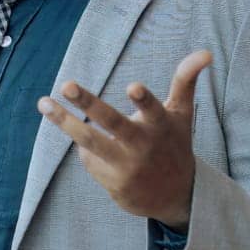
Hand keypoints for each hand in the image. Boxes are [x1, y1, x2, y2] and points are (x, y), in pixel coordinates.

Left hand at [36, 50, 213, 230]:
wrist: (177, 197)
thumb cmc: (174, 144)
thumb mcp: (182, 113)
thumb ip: (186, 80)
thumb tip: (206, 52)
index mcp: (161, 125)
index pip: (153, 109)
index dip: (143, 99)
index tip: (132, 87)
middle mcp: (143, 145)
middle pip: (111, 123)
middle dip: (88, 103)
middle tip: (66, 84)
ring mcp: (126, 166)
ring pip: (90, 141)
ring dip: (65, 122)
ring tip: (43, 103)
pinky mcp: (113, 183)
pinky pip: (89, 159)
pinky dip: (86, 149)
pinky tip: (93, 147)